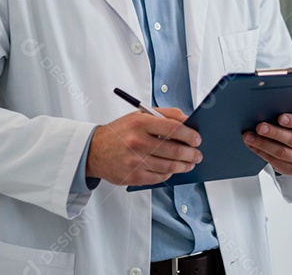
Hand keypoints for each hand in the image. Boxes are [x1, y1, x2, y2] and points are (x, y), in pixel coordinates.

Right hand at [85, 108, 201, 185]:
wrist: (93, 151)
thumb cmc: (120, 132)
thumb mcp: (139, 115)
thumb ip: (165, 114)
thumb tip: (187, 120)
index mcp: (140, 123)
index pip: (173, 128)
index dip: (190, 135)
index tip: (197, 139)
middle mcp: (137, 142)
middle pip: (174, 149)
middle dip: (191, 153)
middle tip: (197, 153)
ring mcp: (135, 161)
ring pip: (169, 166)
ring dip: (184, 165)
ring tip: (190, 162)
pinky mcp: (133, 177)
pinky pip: (159, 177)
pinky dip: (170, 173)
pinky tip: (173, 169)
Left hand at [242, 114, 291, 175]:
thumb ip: (287, 118)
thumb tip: (267, 112)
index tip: (280, 117)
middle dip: (274, 132)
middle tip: (259, 127)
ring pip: (281, 152)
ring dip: (263, 143)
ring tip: (249, 137)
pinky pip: (275, 161)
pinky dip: (261, 152)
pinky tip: (252, 145)